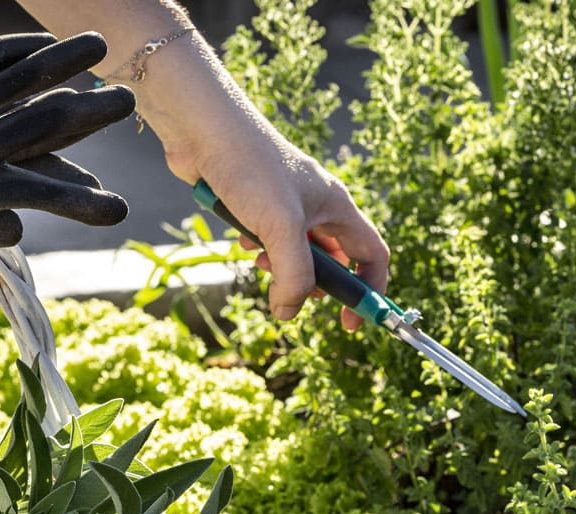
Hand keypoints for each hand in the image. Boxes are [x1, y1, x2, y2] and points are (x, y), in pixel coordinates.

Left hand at [160, 100, 387, 329]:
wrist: (203, 129)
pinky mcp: (257, 204)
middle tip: (292, 293)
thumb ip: (293, 276)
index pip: (372, 255)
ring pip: (297, 253)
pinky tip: (244, 239)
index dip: (369, 291)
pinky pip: (268, 240)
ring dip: (281, 268)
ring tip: (262, 262)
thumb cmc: (250, 168)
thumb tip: (288, 312)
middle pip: (333, 260)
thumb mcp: (281, 229)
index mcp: (337, 206)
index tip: (350, 323)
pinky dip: (260, 249)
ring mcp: (287, 204)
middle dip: (315, 284)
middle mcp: (317, 205)